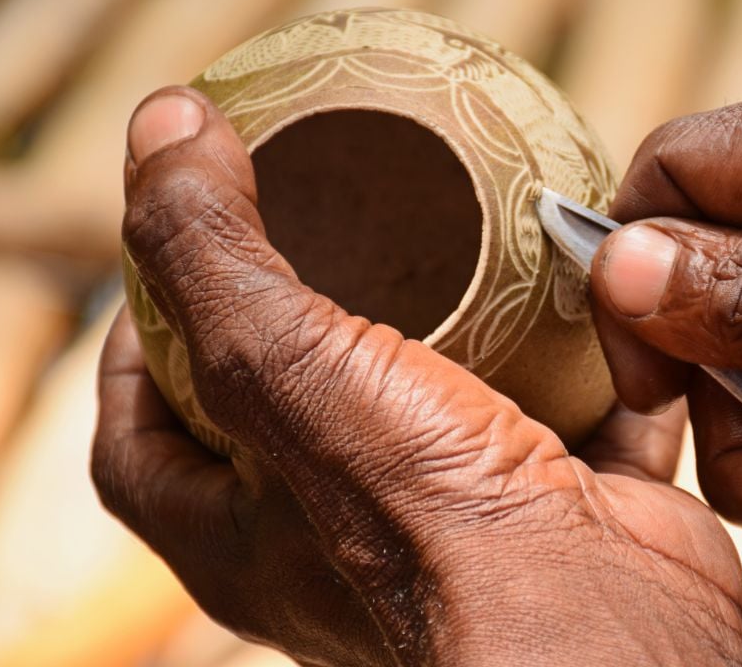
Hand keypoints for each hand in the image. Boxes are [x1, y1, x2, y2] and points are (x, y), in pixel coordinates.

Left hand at [92, 88, 741, 666]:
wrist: (597, 621)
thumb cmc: (423, 522)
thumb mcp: (281, 365)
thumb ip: (207, 247)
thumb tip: (161, 124)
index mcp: (238, 528)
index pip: (145, 430)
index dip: (143, 339)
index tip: (179, 252)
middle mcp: (342, 531)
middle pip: (302, 403)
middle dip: (315, 311)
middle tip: (331, 219)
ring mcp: (460, 515)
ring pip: (449, 399)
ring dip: (465, 321)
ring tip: (466, 231)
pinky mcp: (566, 495)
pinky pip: (575, 405)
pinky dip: (587, 349)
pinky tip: (592, 282)